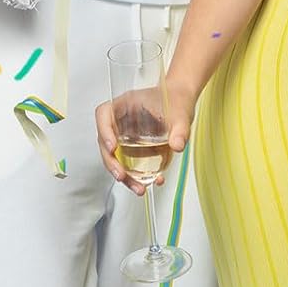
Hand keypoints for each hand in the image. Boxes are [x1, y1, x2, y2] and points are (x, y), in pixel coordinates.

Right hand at [95, 79, 196, 193]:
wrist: (183, 100)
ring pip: (117, 157)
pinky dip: (138, 175)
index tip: (112, 147)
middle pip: (106, 142)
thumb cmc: (177, 98)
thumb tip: (177, 145)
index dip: (104, 131)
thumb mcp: (181, 113)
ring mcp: (127, 134)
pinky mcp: (135, 147)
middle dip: (112, 162)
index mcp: (127, 104)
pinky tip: (153, 180)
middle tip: (121, 175)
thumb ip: (180, 129)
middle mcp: (123, 119)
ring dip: (125, 175)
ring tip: (139, 188)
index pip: (104, 114)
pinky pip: (130, 163)